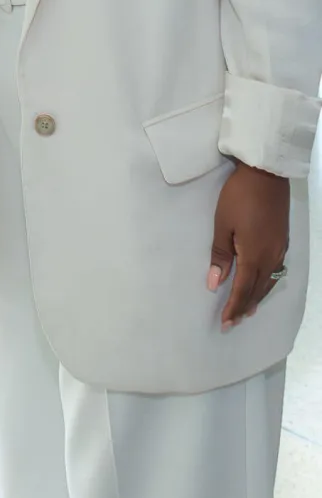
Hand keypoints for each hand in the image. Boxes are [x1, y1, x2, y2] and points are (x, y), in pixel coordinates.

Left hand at [207, 162, 289, 329]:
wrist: (266, 175)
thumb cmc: (239, 198)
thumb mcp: (223, 225)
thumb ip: (220, 255)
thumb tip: (215, 283)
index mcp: (254, 256)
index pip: (243, 290)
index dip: (233, 307)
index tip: (225, 323)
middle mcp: (270, 257)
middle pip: (257, 289)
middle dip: (244, 307)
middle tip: (233, 322)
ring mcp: (279, 249)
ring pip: (269, 281)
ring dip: (257, 297)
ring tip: (247, 309)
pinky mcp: (282, 240)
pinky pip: (275, 270)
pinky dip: (266, 283)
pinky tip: (262, 284)